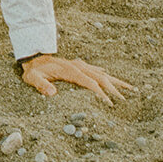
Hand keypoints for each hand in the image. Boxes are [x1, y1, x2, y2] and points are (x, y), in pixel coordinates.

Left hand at [20, 53, 134, 102]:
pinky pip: (95, 70)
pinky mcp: (78, 65)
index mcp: (70, 70)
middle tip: (125, 100)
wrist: (33, 57)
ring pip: (101, 73)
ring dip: (114, 81)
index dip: (100, 93)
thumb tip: (52, 92)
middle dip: (113, 88)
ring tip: (129, 88)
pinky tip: (110, 78)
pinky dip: (105, 75)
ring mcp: (79, 65)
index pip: (89, 82)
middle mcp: (78, 66)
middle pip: (100, 77)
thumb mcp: (33, 78)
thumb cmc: (33, 71)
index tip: (110, 104)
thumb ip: (41, 85)